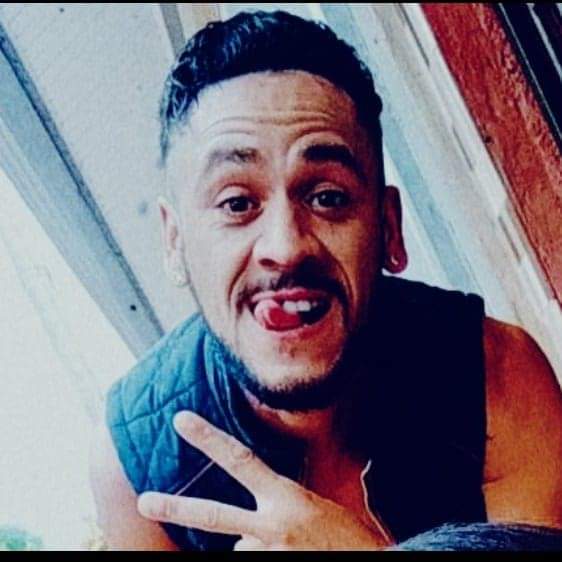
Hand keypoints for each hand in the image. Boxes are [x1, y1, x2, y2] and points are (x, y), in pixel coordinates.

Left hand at [137, 411, 386, 549]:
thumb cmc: (356, 540)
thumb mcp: (333, 509)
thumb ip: (302, 504)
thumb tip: (296, 505)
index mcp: (287, 498)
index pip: (240, 459)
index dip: (209, 438)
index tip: (181, 420)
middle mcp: (272, 525)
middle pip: (213, 514)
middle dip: (175, 505)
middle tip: (143, 500)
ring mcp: (268, 552)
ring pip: (241, 548)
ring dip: (259, 547)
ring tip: (289, 545)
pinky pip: (251, 560)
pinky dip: (264, 556)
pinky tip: (290, 553)